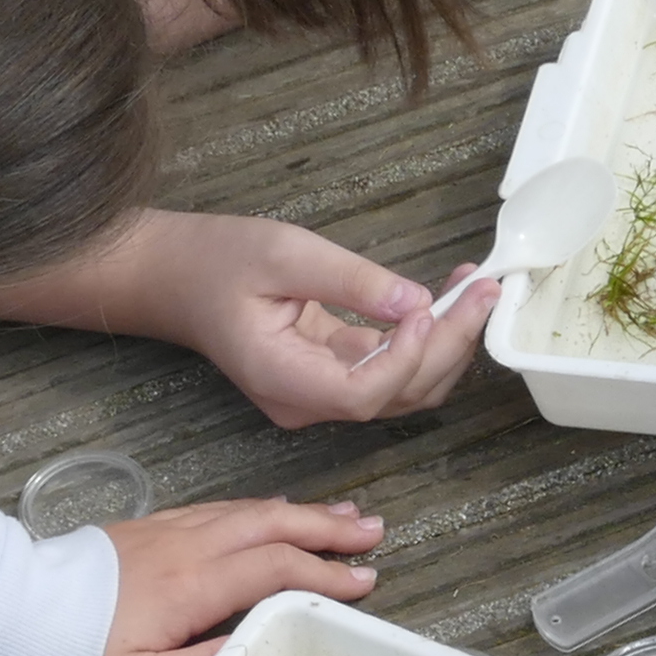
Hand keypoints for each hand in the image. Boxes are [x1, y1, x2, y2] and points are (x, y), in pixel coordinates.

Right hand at [0, 208, 490, 428]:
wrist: (172, 276)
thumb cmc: (215, 261)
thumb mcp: (284, 253)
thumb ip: (352, 282)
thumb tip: (417, 301)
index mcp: (283, 379)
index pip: (366, 393)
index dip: (411, 358)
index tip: (434, 305)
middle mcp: (305, 401)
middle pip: (396, 397)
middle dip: (449, 346)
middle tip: (483, 288)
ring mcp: (318, 395)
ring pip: (401, 389)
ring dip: (445, 344)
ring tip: (474, 287)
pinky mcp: (329, 377)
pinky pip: (388, 371)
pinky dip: (422, 339)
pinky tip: (445, 298)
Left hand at [88, 498, 384, 655]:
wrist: (6, 620)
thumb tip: (263, 645)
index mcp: (190, 585)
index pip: (276, 570)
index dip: (325, 574)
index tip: (365, 583)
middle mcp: (184, 547)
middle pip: (269, 524)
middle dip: (325, 527)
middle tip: (371, 530)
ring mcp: (163, 532)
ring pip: (244, 511)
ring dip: (297, 513)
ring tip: (338, 516)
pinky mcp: (145, 531)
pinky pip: (215, 510)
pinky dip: (256, 510)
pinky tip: (269, 513)